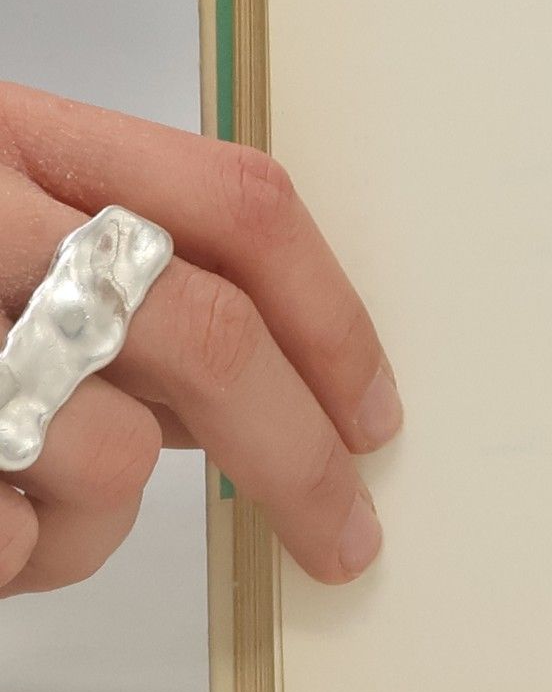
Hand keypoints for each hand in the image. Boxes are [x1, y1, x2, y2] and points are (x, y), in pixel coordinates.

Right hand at [0, 82, 397, 594]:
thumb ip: (114, 274)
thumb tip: (267, 385)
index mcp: (7, 135)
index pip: (236, 202)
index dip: (334, 316)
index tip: (376, 411)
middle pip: (203, 331)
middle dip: (296, 455)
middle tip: (342, 536)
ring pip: (107, 453)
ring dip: (95, 515)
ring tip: (16, 496)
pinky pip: (10, 538)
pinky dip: (10, 556)